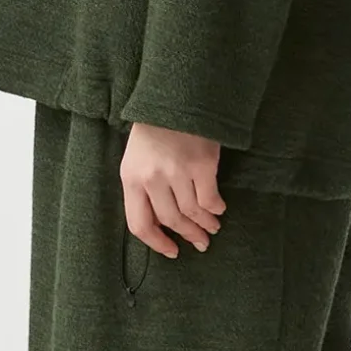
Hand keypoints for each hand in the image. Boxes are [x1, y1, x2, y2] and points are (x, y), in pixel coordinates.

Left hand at [121, 123, 224, 255]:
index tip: (171, 251)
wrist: (176, 99)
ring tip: (212, 228)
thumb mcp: (137, 160)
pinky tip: (219, 209)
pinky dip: (215, 208)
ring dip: (205, 224)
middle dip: (188, 235)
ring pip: (192, 212)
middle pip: (171, 220)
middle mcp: (152, 178)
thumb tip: (163, 224)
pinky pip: (209, 199)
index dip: (156, 243)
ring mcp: (177, 172)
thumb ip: (144, 189)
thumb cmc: (155, 131)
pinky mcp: (201, 165)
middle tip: (199, 243)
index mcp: (131, 178)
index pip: (139, 223)